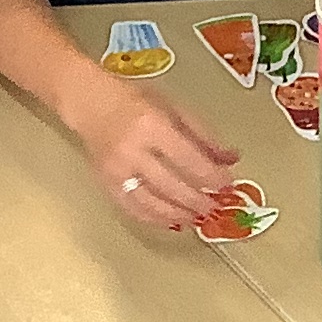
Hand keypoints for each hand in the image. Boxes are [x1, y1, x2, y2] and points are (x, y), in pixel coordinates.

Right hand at [80, 85, 239, 228]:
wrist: (89, 104)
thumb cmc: (134, 101)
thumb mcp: (174, 108)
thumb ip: (203, 135)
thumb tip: (231, 159)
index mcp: (152, 126)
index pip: (188, 159)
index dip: (211, 176)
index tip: (228, 185)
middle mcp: (132, 151)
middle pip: (172, 185)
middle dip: (198, 200)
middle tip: (217, 207)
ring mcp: (117, 172)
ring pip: (153, 203)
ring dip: (180, 214)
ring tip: (199, 217)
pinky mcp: (106, 185)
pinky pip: (134, 210)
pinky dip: (156, 219)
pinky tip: (173, 220)